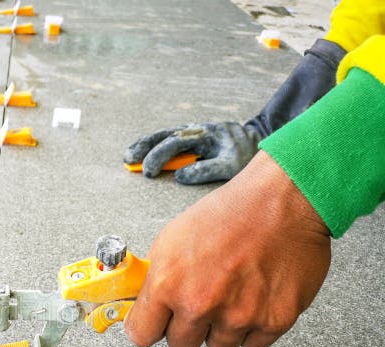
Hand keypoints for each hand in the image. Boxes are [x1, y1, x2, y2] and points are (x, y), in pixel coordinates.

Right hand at [123, 122, 260, 183]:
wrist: (258, 139)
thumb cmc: (245, 154)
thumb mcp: (232, 165)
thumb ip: (207, 169)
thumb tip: (180, 176)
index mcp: (204, 134)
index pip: (174, 144)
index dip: (158, 157)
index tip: (148, 172)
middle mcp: (195, 130)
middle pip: (164, 136)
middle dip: (144, 147)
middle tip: (128, 161)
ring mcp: (192, 132)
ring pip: (164, 135)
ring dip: (145, 144)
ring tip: (128, 156)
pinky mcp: (192, 137)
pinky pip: (169, 138)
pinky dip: (154, 144)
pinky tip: (142, 152)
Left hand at [124, 151, 330, 346]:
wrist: (284, 201)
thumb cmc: (229, 213)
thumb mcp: (171, 239)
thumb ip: (155, 279)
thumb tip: (143, 303)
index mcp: (168, 284)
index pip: (142, 334)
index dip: (149, 326)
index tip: (156, 322)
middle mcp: (200, 305)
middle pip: (181, 345)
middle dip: (187, 326)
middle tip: (201, 300)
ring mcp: (238, 316)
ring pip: (218, 346)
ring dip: (222, 327)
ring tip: (233, 292)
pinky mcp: (273, 321)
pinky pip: (252, 343)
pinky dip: (253, 326)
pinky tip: (255, 296)